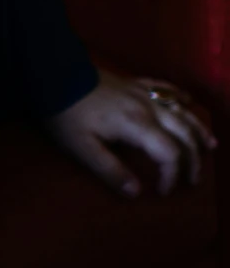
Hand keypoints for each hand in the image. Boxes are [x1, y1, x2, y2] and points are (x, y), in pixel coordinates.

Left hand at [47, 70, 216, 198]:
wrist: (55, 75)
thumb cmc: (67, 115)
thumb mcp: (82, 148)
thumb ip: (110, 171)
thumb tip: (135, 192)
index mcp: (138, 125)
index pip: (169, 154)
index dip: (172, 175)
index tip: (162, 191)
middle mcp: (149, 107)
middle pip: (184, 133)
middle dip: (193, 159)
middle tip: (194, 180)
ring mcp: (143, 92)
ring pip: (182, 111)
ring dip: (198, 129)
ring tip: (211, 145)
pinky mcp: (134, 83)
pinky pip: (166, 88)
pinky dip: (180, 97)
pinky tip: (187, 101)